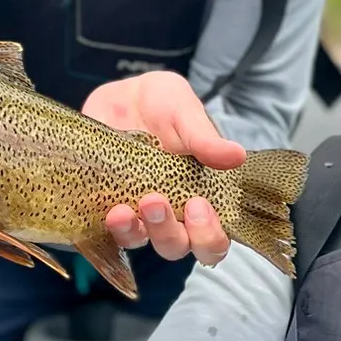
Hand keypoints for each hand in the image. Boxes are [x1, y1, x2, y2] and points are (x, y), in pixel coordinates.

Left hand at [82, 71, 245, 264]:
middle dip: (167, 232)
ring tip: (122, 210)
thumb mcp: (183, 111)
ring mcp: (135, 212)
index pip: (212, 240)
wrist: (121, 93)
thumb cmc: (163, 104)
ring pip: (137, 241)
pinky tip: (106, 209)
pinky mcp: (104, 205)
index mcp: (200, 198)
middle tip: (156, 200)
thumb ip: (204, 137)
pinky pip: (104, 229)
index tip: (198, 205)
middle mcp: (170, 213)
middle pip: (176, 247)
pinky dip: (106, 224)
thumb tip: (236, 156)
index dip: (209, 235)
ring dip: (132, 231)